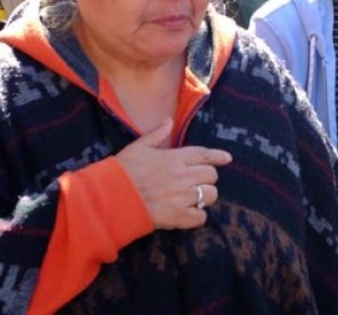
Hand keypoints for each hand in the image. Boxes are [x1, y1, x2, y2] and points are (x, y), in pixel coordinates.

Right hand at [116, 119, 231, 229]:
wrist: (111, 198)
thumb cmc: (123, 171)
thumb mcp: (138, 146)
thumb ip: (157, 134)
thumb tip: (169, 120)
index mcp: (175, 158)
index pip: (204, 155)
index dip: (218, 156)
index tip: (227, 159)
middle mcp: (183, 176)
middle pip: (212, 176)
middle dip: (208, 178)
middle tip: (198, 181)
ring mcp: (182, 197)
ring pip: (210, 195)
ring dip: (205, 196)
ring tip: (195, 198)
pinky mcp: (178, 216)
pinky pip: (200, 217)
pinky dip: (198, 216)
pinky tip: (189, 214)